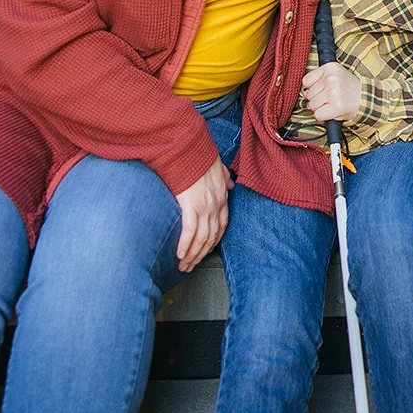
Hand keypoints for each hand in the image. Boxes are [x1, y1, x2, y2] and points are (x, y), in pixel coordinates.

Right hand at [174, 157, 233, 271]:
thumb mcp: (218, 166)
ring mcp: (205, 206)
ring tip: (184, 266)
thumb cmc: (198, 155)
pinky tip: (180, 256)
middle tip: (192, 266)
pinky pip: (190, 232)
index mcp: (222, 196)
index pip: (222, 225)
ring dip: (193, 256)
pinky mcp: (191, 205)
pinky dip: (185, 246)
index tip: (206, 251)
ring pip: (202, 239)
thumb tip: (231, 184)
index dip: (214, 241)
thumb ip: (225, 177)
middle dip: (202, 254)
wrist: (188, 146)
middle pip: (211, 237)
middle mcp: (216, 204)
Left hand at [301, 61, 361, 123]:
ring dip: (320, 108)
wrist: (366, 97)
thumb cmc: (348, 87)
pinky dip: (323, 117)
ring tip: (332, 104)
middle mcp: (331, 79)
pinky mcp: (337, 106)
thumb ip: (318, 77)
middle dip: (316, 99)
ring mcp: (333, 92)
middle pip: (308, 94)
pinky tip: (331, 112)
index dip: (312, 88)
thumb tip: (304, 91)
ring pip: (312, 105)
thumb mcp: (335, 73)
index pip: (306, 81)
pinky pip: (318, 115)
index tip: (322, 90)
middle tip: (329, 98)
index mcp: (329, 68)